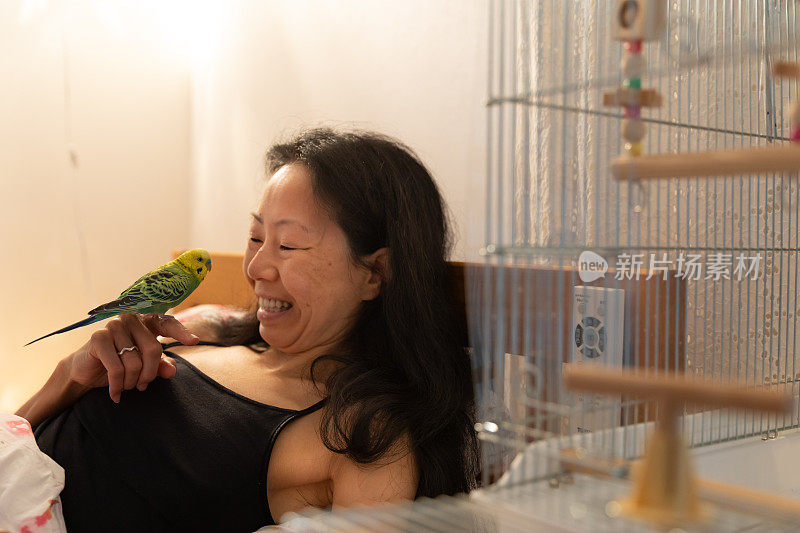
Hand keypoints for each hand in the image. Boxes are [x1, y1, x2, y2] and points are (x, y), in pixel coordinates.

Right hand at [66, 313, 199, 402]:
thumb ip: (161, 366)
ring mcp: (114, 326)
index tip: (194, 342)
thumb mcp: (145, 366)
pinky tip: (116, 393)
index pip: (168, 323)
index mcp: (146, 322)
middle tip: (142, 386)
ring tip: (126, 386)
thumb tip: (171, 371)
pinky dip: (118, 385)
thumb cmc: (119, 364)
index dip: (181, 333)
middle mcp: (131, 319)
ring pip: (135, 361)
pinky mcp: (99, 338)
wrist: (86, 371)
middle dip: (149, 374)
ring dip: (131, 381)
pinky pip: (117, 368)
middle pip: (153, 350)